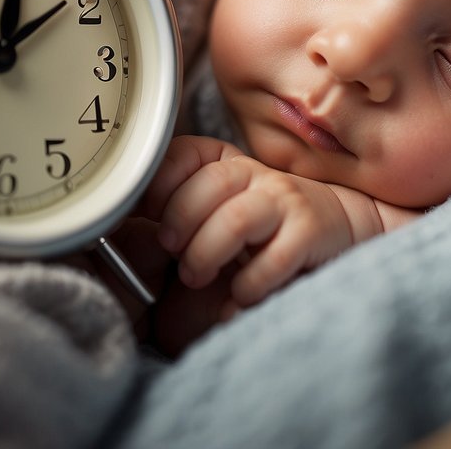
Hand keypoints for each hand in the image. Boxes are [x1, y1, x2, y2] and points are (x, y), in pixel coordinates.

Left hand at [144, 135, 355, 312]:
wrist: (335, 229)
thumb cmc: (258, 231)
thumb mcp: (213, 214)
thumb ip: (171, 218)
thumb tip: (114, 227)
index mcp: (223, 164)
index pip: (184, 153)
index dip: (160, 183)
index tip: (147, 214)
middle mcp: (254, 174)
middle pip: (208, 184)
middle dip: (181, 223)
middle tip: (173, 254)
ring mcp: (284, 200)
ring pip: (236, 219)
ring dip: (207, 254)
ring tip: (197, 278)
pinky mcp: (309, 232)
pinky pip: (273, 258)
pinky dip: (248, 286)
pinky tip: (239, 297)